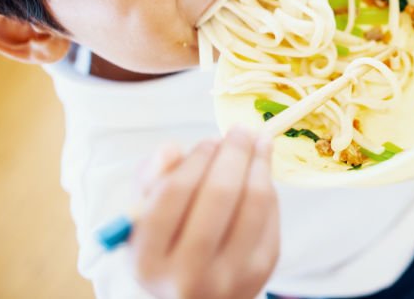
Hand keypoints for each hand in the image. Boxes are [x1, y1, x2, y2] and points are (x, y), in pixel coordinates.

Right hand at [131, 129, 279, 298]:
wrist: (197, 298)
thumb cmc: (167, 247)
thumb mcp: (143, 219)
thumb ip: (151, 179)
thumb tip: (171, 149)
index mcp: (148, 260)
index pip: (174, 194)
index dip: (196, 159)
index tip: (209, 140)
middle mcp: (187, 275)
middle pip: (219, 195)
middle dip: (234, 153)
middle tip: (240, 131)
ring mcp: (228, 278)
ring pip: (253, 204)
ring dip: (260, 163)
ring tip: (260, 140)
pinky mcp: (260, 274)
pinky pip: (270, 217)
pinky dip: (268, 187)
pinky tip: (263, 170)